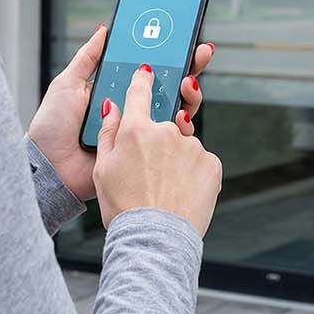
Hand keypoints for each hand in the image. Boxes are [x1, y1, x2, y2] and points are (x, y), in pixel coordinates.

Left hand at [27, 24, 214, 200]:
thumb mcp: (67, 84)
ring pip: (175, 110)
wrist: (50, 167)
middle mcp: (131, 109)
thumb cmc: (53, 127)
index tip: (182, 37)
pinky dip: (181, 124)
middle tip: (198, 53)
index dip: (166, 54)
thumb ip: (88, 58)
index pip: (146, 69)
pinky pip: (169, 138)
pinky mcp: (144, 152)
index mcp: (115, 91)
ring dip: (188, 93)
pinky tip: (181, 112)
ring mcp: (140, 131)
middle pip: (167, 86)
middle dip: (188, 67)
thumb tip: (104, 29)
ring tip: (187, 83)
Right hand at [93, 65, 221, 235]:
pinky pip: (200, 162)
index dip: (142, 80)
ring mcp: (192, 147)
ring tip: (164, 190)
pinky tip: (180, 192)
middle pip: (164, 125)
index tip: (146, 72)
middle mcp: (166, 132)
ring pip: (183, 146)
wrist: (154, 240)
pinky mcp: (211, 164)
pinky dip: (193, 173)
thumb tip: (111, 107)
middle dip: (159, 142)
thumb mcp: (102, 169)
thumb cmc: (124, 208)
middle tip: (149, 172)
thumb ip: (107, 132)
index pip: (139, 92)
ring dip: (176, 160)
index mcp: (136, 130)